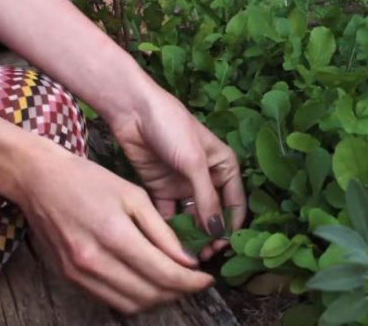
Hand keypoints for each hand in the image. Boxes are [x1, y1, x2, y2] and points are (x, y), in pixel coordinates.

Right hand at [16, 145, 213, 312]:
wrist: (39, 180)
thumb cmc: (88, 180)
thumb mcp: (134, 196)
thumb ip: (162, 232)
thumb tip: (188, 261)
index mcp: (114, 234)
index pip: (164, 274)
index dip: (192, 282)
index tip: (207, 278)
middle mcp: (94, 261)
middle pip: (150, 294)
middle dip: (179, 292)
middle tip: (194, 280)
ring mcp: (80, 274)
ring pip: (131, 304)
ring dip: (158, 299)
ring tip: (174, 283)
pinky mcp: (71, 278)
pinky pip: (111, 301)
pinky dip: (135, 298)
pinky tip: (147, 283)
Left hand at [110, 84, 245, 259]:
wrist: (133, 111)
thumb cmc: (172, 128)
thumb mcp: (194, 163)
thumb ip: (207, 198)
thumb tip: (217, 231)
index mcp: (224, 167)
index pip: (235, 203)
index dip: (231, 226)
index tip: (223, 246)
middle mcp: (207, 178)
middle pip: (213, 214)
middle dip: (210, 235)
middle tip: (203, 256)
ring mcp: (183, 184)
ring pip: (192, 217)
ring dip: (191, 235)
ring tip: (185, 253)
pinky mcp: (161, 188)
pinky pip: (169, 214)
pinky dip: (169, 227)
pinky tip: (166, 241)